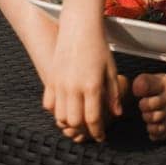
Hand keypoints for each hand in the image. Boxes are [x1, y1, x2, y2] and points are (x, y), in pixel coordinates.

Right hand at [45, 18, 122, 142]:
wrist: (79, 27)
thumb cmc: (98, 46)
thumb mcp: (111, 69)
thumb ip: (113, 93)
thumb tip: (117, 114)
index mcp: (92, 85)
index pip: (93, 118)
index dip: (97, 132)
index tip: (101, 137)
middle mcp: (73, 87)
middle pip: (74, 122)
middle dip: (83, 131)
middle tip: (91, 130)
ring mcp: (59, 84)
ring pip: (60, 116)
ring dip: (70, 123)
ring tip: (79, 121)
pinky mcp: (50, 80)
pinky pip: (49, 104)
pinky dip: (56, 112)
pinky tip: (66, 109)